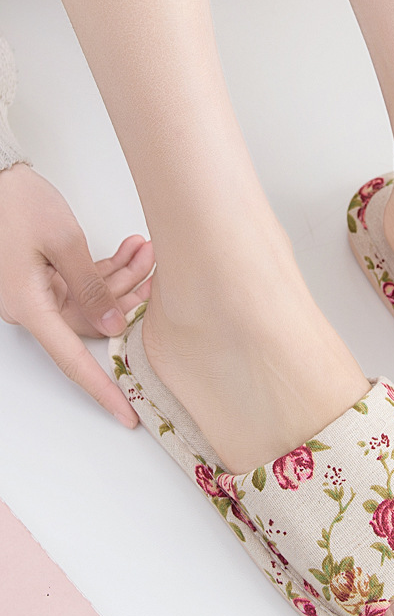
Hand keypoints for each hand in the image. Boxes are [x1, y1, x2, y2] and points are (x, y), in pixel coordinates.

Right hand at [0, 163, 153, 426]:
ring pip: (93, 300)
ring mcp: (38, 292)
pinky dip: (106, 269)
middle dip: (129, 297)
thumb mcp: (62, 241)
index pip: (74, 360)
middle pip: (94, 320)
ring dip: (122, 277)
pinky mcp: (44, 276)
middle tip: (157, 271)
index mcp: (31, 306)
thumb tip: (113, 325)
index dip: (103, 389)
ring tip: (146, 249)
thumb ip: (92, 287)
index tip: (126, 414)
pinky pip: (82, 283)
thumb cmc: (14, 201)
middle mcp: (33, 306)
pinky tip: (130, 250)